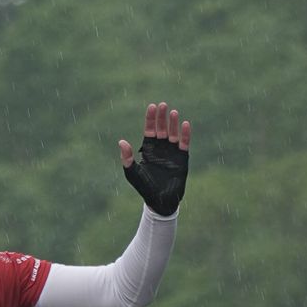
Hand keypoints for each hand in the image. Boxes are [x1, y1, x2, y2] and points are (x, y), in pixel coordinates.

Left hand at [119, 101, 191, 215]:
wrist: (160, 201)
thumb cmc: (145, 188)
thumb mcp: (133, 173)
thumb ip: (127, 158)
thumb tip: (121, 142)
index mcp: (148, 150)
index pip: (149, 130)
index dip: (150, 119)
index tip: (152, 107)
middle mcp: (161, 148)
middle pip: (161, 129)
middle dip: (162, 117)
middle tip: (163, 105)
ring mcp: (172, 152)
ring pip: (173, 134)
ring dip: (173, 123)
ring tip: (173, 112)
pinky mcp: (182, 158)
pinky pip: (184, 143)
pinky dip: (185, 134)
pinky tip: (184, 124)